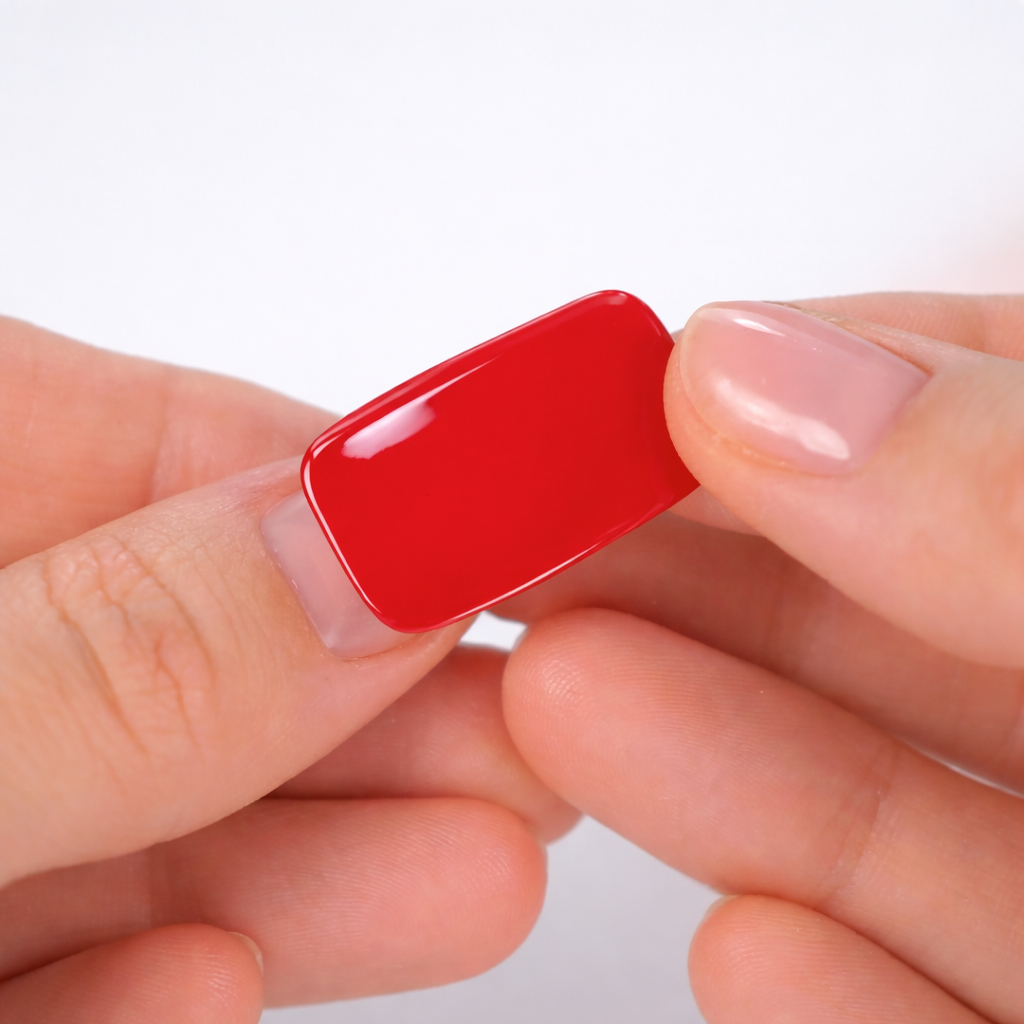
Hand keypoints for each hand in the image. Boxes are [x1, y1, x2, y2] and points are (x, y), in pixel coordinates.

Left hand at [0, 317, 575, 1022]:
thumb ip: (121, 652)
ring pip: (118, 814)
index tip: (519, 524)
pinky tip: (220, 989)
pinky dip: (126, 990)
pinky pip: (20, 963)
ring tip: (484, 865)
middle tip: (543, 716)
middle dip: (361, 694)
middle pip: (167, 641)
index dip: (349, 488)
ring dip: (297, 860)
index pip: (156, 445)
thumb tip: (386, 544)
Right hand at [498, 294, 1023, 1023]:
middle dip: (713, 586)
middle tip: (542, 547)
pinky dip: (840, 999)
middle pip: (908, 629)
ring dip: (730, 782)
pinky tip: (741, 948)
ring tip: (568, 710)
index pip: (988, 420)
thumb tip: (768, 367)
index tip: (662, 388)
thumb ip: (1017, 489)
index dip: (827, 393)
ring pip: (906, 831)